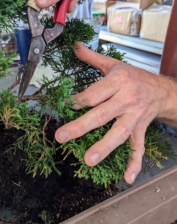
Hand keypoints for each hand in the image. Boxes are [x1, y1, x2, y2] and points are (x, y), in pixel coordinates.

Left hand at [55, 43, 176, 183]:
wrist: (161, 90)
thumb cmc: (134, 77)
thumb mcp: (114, 64)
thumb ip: (92, 57)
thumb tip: (74, 46)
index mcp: (118, 81)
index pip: (94, 93)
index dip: (77, 100)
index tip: (63, 106)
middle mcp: (126, 99)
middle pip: (102, 114)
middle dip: (81, 126)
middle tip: (62, 136)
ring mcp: (134, 117)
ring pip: (119, 132)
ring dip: (104, 146)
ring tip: (88, 160)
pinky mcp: (140, 129)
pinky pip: (138, 147)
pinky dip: (134, 162)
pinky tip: (126, 177)